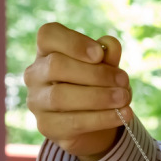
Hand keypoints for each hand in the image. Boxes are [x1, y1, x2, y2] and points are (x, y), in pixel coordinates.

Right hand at [24, 22, 131, 160]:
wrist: (95, 122)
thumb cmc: (98, 84)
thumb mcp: (106, 66)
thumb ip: (108, 53)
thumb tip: (109, 44)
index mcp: (48, 51)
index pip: (48, 35)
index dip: (74, 42)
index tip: (99, 54)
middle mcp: (36, 74)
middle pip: (56, 65)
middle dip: (95, 73)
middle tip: (123, 80)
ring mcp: (37, 101)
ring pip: (61, 96)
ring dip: (99, 97)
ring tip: (124, 98)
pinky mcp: (47, 126)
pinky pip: (73, 122)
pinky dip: (102, 118)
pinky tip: (122, 115)